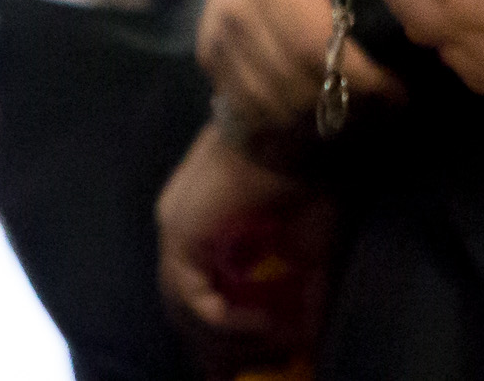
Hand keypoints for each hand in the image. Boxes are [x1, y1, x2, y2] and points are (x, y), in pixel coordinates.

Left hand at [156, 117, 329, 361]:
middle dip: (219, 345)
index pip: (196, 290)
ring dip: (224, 338)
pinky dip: (226, 319)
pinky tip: (260, 323)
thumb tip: (310, 335)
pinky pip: (195, 299)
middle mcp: (178, 228)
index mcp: (200, 225)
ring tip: (264, 350)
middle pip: (184, 307)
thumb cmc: (304, 175)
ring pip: (184, 309)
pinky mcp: (179, 236)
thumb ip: (304, 287)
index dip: (220, 326)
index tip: (247, 354)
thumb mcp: (310, 242)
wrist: (289, 126)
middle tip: (250, 368)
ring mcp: (173, 231)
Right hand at [199, 0, 398, 130]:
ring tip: (352, 96)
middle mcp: (240, 1)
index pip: (312, 44)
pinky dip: (279, 109)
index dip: (356, 76)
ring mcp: (220, 27)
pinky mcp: (208, 46)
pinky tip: (314, 92)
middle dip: (341, 98)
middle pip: (290, 81)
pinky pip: (243, 99)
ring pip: (265, 99)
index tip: (396, 88)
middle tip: (384, 97)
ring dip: (312, 109)